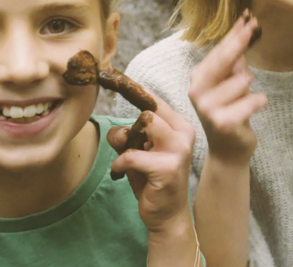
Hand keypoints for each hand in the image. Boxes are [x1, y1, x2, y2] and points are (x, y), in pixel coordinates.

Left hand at [107, 98, 195, 234]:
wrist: (167, 216)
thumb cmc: (153, 181)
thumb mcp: (139, 152)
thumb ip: (128, 136)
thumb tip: (114, 129)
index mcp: (180, 125)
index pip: (154, 100)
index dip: (130, 88)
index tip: (109, 76)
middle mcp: (184, 133)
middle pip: (147, 110)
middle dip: (128, 125)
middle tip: (121, 142)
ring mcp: (178, 149)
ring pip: (143, 124)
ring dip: (125, 143)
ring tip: (125, 160)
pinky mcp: (168, 167)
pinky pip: (130, 155)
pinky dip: (119, 164)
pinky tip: (120, 174)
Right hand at [188, 13, 267, 165]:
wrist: (228, 149)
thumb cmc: (231, 110)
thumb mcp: (230, 82)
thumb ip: (235, 58)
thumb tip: (246, 26)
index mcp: (198, 78)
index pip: (219, 51)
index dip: (235, 33)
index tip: (249, 16)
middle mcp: (198, 91)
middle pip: (224, 59)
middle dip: (241, 41)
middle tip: (255, 24)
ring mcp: (208, 107)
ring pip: (243, 81)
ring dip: (250, 88)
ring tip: (243, 100)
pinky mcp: (224, 122)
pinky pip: (253, 100)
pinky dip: (259, 102)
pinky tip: (254, 108)